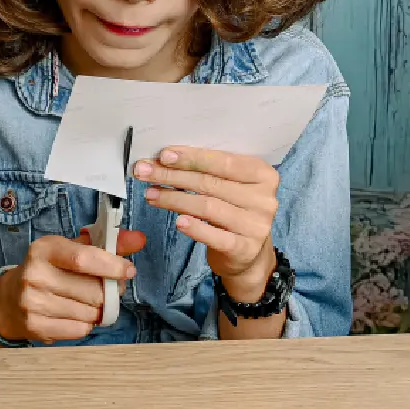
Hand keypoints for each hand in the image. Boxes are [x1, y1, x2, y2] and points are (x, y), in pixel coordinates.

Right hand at [0, 228, 144, 342]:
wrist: (8, 300)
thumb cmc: (50, 270)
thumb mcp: (74, 250)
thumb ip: (109, 244)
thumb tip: (139, 239)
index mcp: (44, 249)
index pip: (84, 258)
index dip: (112, 266)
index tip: (128, 271)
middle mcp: (35, 275)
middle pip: (94, 291)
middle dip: (109, 292)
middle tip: (105, 289)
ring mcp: (32, 302)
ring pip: (91, 312)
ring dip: (98, 309)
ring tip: (85, 302)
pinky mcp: (35, 326)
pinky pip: (80, 329)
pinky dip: (85, 324)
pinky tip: (74, 314)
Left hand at [135, 147, 279, 293]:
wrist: (248, 253)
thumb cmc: (233, 211)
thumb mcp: (230, 187)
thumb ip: (210, 172)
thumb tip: (167, 159)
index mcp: (263, 175)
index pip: (224, 162)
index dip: (192, 158)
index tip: (163, 155)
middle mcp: (264, 199)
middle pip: (211, 183)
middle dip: (173, 176)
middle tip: (145, 172)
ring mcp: (257, 225)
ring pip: (208, 207)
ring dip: (174, 199)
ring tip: (151, 194)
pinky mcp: (245, 248)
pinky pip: (216, 236)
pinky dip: (195, 228)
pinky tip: (178, 222)